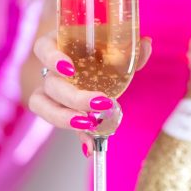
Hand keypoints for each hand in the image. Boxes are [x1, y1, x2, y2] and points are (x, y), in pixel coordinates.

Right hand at [28, 32, 151, 156]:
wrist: (91, 62)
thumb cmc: (98, 50)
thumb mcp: (113, 48)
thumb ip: (129, 48)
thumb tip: (147, 45)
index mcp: (58, 45)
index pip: (43, 49)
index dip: (52, 59)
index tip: (69, 69)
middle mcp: (50, 69)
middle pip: (51, 84)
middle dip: (73, 97)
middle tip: (99, 103)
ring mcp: (50, 91)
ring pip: (43, 106)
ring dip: (64, 118)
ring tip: (89, 125)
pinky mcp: (60, 111)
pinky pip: (63, 124)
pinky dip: (78, 136)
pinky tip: (90, 146)